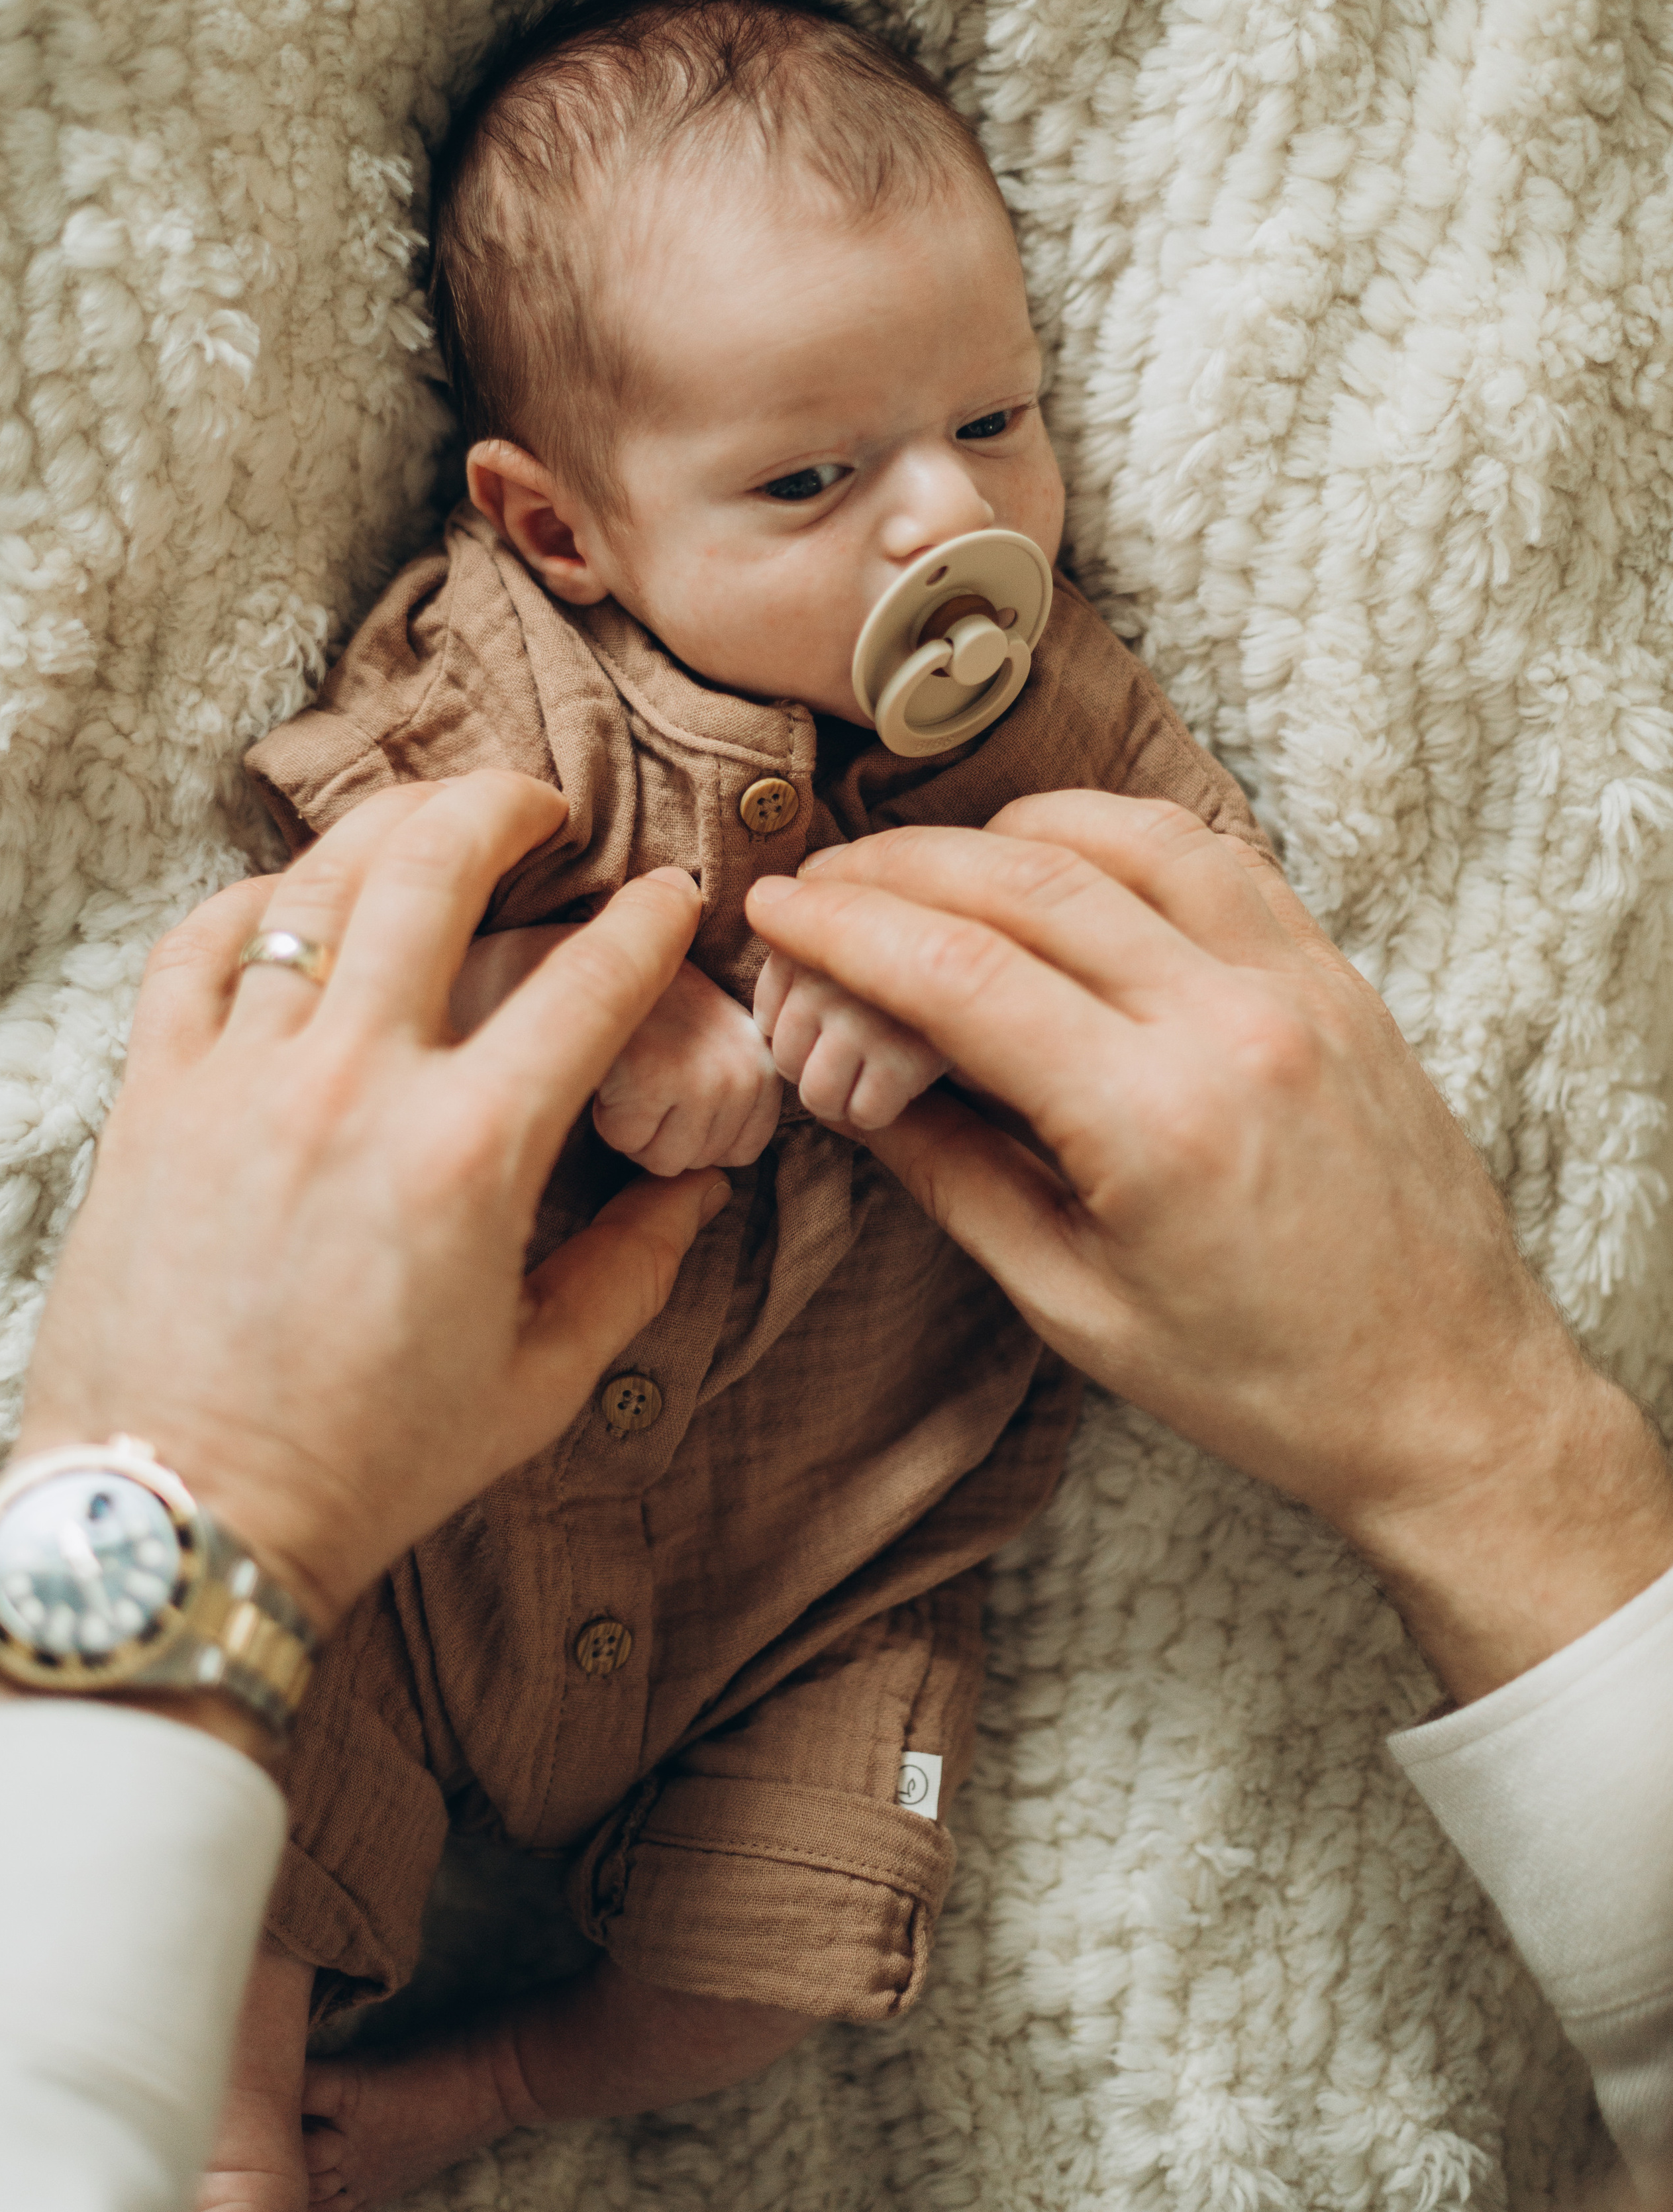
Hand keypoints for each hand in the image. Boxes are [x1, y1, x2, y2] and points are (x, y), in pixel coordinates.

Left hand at [9, 773, 730, 1642]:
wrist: (185, 1520)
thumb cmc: (366, 1466)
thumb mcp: (538, 1385)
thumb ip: (633, 1271)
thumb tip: (696, 1191)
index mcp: (471, 1154)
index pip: (591, 983)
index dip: (650, 922)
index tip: (670, 895)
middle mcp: (355, 1085)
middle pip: (436, 864)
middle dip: (506, 805)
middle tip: (542, 809)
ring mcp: (240, 1079)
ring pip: (315, 882)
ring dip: (388, 823)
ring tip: (429, 817)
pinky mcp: (152, 1099)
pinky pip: (193, 950)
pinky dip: (250, 901)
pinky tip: (291, 902)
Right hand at [592, 959, 781, 1173]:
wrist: (610, 952)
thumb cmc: (658, 1003)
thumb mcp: (718, 1043)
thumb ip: (734, 1099)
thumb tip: (718, 1188)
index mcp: (766, 1068)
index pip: (742, 1152)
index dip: (698, 1135)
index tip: (678, 1091)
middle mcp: (746, 1075)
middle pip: (699, 1161)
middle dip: (663, 1132)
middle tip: (649, 1075)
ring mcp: (704, 1079)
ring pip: (663, 1161)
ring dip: (636, 1129)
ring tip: (634, 1073)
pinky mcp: (656, 1081)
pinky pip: (626, 1141)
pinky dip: (608, 1116)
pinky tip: (614, 1070)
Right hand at [745, 790, 1672, 1702]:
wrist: (1449, 1393)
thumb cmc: (1264, 1381)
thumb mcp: (1076, 1307)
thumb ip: (956, 1177)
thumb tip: (856, 1081)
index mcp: (1156, 1122)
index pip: (960, 972)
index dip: (846, 930)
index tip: (776, 911)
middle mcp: (1231, 1023)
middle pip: (1025, 881)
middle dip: (897, 868)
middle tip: (821, 882)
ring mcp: (1298, 984)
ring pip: (1123, 836)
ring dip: (1004, 832)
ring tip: (929, 868)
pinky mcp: (1338, 976)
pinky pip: (1215, 856)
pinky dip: (1119, 839)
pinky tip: (1064, 864)